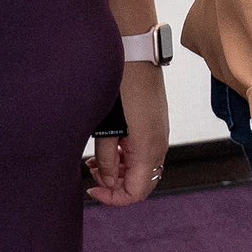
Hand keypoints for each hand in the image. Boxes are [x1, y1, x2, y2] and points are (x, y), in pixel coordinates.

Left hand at [87, 59, 169, 206]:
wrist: (136, 53)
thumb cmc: (120, 86)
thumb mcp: (107, 127)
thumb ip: (107, 157)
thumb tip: (106, 179)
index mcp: (147, 149)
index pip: (136, 192)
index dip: (113, 198)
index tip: (91, 189)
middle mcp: (159, 146)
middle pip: (141, 184)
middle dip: (115, 186)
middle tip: (91, 174)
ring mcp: (160, 135)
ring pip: (143, 170)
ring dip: (120, 172)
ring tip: (94, 163)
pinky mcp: (156, 126)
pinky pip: (145, 154)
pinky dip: (127, 159)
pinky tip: (109, 149)